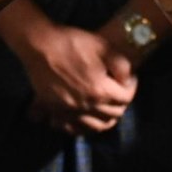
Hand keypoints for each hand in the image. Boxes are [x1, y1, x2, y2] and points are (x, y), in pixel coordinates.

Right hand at [19, 22, 137, 134]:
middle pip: (113, 115)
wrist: (40, 46)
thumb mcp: (103, 46)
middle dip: (121, 103)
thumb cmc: (72, 43)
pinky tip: (84, 120)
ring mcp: (70, 112)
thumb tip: (127, 80)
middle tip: (119, 92)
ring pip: (95, 127)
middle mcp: (87, 107)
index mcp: (100, 91)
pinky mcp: (55, 111)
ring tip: (105, 108)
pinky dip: (81, 128)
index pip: (126, 98)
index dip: (132, 87)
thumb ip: (122, 65)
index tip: (129, 78)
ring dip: (105, 120)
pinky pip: (72, 129)